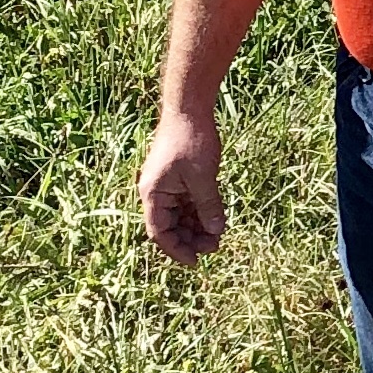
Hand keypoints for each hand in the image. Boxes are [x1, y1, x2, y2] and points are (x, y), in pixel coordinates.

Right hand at [139, 109, 225, 263]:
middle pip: (171, 226)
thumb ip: (208, 206)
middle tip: (215, 246)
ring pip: (181, 216)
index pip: (160, 232)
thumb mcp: (203, 177)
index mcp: (153, 194)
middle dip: (191, 239)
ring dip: (197, 227)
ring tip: (218, 235)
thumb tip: (215, 231)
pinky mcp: (179, 179)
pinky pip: (188, 203)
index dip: (177, 249)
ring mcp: (168, 186)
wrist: (189, 110)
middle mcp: (156, 193)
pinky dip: (200, 213)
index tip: (195, 261)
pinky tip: (216, 220)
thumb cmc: (191, 141)